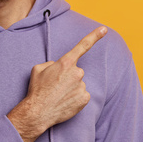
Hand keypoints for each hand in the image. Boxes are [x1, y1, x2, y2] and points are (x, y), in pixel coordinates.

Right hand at [8, 26, 107, 141]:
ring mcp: (82, 86)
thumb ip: (51, 63)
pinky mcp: (85, 98)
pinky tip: (65, 102)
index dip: (95, 36)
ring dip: (71, 88)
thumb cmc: (37, 90)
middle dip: (68, 77)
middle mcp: (77, 72)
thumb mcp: (38, 69)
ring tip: (58, 96)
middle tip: (56, 86)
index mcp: (66, 62)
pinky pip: (82, 95)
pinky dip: (75, 98)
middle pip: (76, 71)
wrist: (38, 112)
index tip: (104, 29)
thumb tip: (58, 65)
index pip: (83, 45)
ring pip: (79, 84)